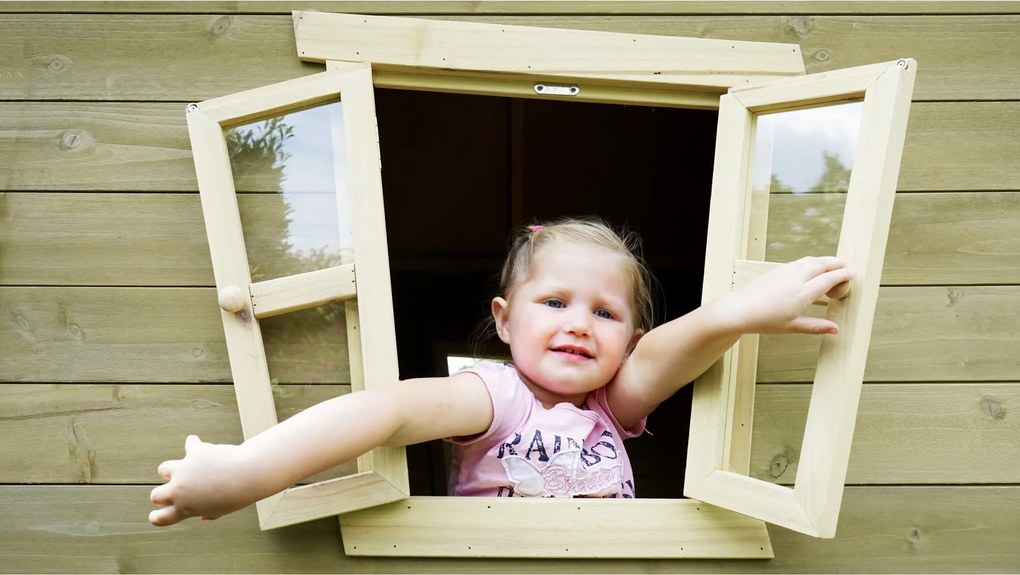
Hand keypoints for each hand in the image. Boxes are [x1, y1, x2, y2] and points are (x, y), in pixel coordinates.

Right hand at [149, 435, 252, 525]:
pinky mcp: (193, 453)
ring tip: (188, 467)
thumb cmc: (238, 495)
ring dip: (173, 468)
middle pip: (156, 495)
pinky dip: (195, 444)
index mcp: (185, 509)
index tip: (156, 514)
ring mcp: (183, 471)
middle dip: (163, 494)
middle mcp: (179, 491)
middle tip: (176, 489)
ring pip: (164, 469)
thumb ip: (209, 513)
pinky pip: (191, 443)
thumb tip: (202, 516)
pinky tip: (201, 444)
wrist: (247, 475)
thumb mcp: (221, 510)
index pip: (161, 518)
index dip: (156, 516)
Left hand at [724, 256, 855, 334]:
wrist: (740, 310)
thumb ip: (816, 326)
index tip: (853, 273)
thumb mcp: (792, 327)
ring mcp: (785, 272)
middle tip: (846, 265)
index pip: (828, 279)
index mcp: (802, 294)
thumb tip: (835, 329)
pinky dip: (810, 262)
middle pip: (821, 265)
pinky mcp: (776, 270)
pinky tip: (812, 266)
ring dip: (823, 260)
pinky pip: (798, 262)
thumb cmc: (765, 320)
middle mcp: (795, 279)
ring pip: (809, 261)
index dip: (843, 275)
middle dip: (836, 263)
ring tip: (832, 264)